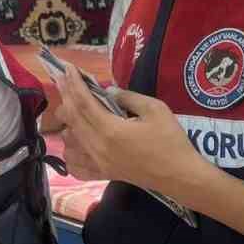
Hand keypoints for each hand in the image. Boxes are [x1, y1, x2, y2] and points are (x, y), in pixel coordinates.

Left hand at [50, 63, 206, 197]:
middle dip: (65, 97)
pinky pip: (74, 166)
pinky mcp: (102, 175)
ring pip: (68, 143)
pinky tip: (75, 144)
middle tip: (64, 82)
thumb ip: (128, 98)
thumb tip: (108, 91)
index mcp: (110, 130)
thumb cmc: (171, 141)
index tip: (67, 68)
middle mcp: (98, 147)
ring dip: (66, 125)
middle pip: (72, 120)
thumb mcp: (155, 109)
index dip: (73, 84)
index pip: (83, 103)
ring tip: (72, 111)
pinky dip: (69, 153)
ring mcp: (98, 164)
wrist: (180, 175)